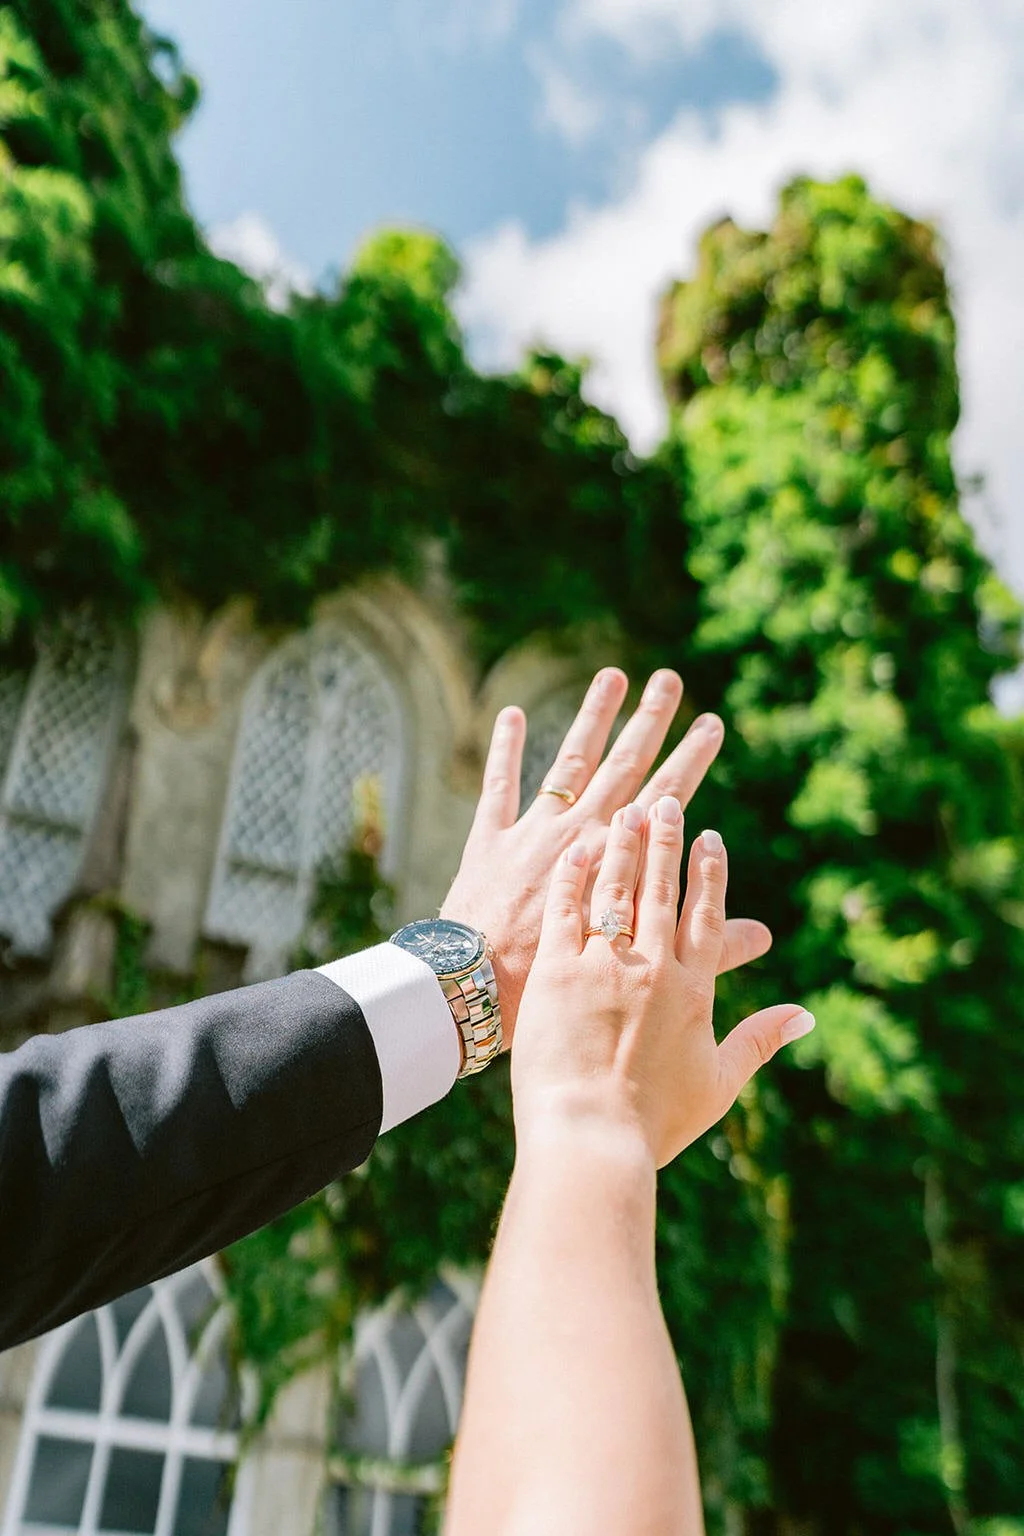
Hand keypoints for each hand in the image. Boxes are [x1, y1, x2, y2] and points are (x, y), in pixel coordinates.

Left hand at [441, 667, 771, 1044]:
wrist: (483, 998)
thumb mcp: (649, 976)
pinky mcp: (490, 844)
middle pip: (623, 769)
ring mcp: (535, 837)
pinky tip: (511, 713)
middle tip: (669, 680)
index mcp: (623, 867)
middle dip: (650, 723)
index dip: (690, 760)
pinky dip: (505, 751)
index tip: (710, 724)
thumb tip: (766, 937)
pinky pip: (499, 788)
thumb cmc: (571, 995)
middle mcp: (584, 838)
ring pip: (569, 765)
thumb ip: (711, 949)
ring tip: (612, 676)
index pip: (666, 801)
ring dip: (591, 718)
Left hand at [510, 797, 814, 1167]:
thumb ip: (761, 1041)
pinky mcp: (556, 973)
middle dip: (666, 841)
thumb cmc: (654, 1121)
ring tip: (627, 810)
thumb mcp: (718, 1083)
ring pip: (616, 890)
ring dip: (624, 846)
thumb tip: (806, 1017)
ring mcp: (603, 966)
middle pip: (661, 890)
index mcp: (693, 991)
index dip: (708, 872)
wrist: (591, 1136)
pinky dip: (574, 876)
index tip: (710, 837)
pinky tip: (577, 848)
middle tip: (668, 801)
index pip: (705, 915)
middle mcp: (652, 967)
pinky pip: (566, 911)